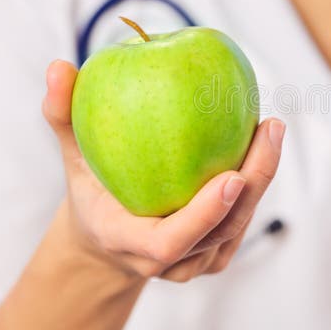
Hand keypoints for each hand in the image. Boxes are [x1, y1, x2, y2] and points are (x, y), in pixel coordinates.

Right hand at [42, 59, 284, 282]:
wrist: (107, 240)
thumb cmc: (90, 189)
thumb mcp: (71, 155)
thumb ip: (62, 115)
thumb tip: (58, 66)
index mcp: (127, 242)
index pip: (170, 242)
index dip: (203, 215)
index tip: (233, 176)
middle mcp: (167, 263)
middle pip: (221, 230)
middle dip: (254, 181)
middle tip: (269, 128)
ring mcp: (195, 263)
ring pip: (239, 225)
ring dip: (262, 177)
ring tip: (271, 128)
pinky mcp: (215, 254)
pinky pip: (243, 219)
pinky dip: (257, 182)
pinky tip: (265, 140)